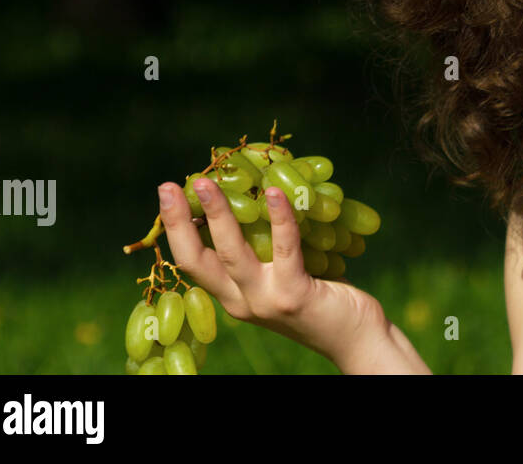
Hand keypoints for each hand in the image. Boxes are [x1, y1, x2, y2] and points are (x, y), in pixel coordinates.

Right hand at [158, 177, 385, 370]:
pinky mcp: (294, 296)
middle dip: (179, 222)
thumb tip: (259, 193)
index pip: (193, 263)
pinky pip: (284, 250)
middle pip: (197, 261)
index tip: (166, 195)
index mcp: (234, 296)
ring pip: (231, 254)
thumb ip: (266, 250)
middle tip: (168, 186)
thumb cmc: (323, 298)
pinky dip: (279, 219)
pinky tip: (275, 193)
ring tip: (206, 183)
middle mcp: (242, 302)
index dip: (176, 230)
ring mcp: (265, 301)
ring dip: (218, 215)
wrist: (355, 338)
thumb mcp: (283, 275)